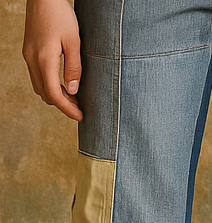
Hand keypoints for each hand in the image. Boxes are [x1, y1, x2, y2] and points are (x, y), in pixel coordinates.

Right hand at [23, 0, 82, 120]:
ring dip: (55, 95)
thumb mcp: (74, 42)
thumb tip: (73, 91)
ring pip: (40, 87)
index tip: (80, 116)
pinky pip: (37, 77)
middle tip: (79, 107)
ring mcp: (28, 56)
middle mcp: (32, 61)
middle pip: (46, 95)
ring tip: (73, 96)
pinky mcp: (29, 52)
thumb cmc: (60, 15)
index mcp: (44, 60)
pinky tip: (62, 83)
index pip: (54, 95)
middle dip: (62, 105)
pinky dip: (49, 85)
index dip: (68, 109)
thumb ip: (74, 68)